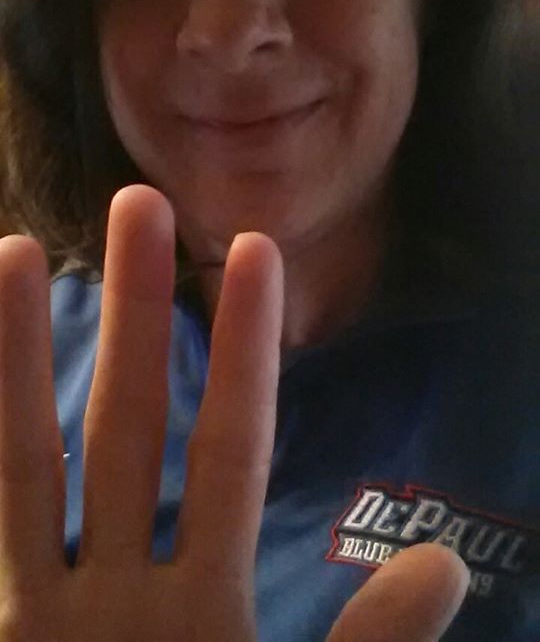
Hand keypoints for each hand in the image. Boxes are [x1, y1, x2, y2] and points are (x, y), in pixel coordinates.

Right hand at [0, 184, 468, 641]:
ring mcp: (46, 618)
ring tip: (8, 252)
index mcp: (200, 608)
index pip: (227, 450)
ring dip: (16, 361)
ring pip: (27, 462)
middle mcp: (114, 593)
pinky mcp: (2, 637)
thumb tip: (444, 566)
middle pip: (128, 423)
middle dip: (133, 315)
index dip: (239, 353)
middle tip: (139, 200)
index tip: (254, 255)